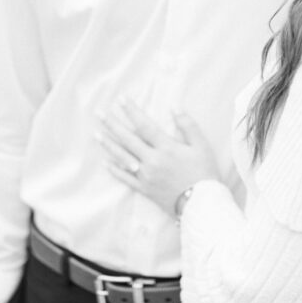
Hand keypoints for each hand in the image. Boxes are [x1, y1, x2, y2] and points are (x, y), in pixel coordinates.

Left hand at [96, 98, 220, 215]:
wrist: (202, 203)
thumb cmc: (204, 172)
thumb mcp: (202, 146)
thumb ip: (188, 126)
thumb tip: (175, 108)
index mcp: (166, 148)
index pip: (145, 125)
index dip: (132, 111)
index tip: (122, 99)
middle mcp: (152, 160)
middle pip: (128, 139)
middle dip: (112, 124)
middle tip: (99, 113)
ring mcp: (145, 176)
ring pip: (122, 157)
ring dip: (108, 144)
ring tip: (97, 133)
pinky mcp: (144, 189)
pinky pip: (125, 178)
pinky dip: (114, 169)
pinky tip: (106, 162)